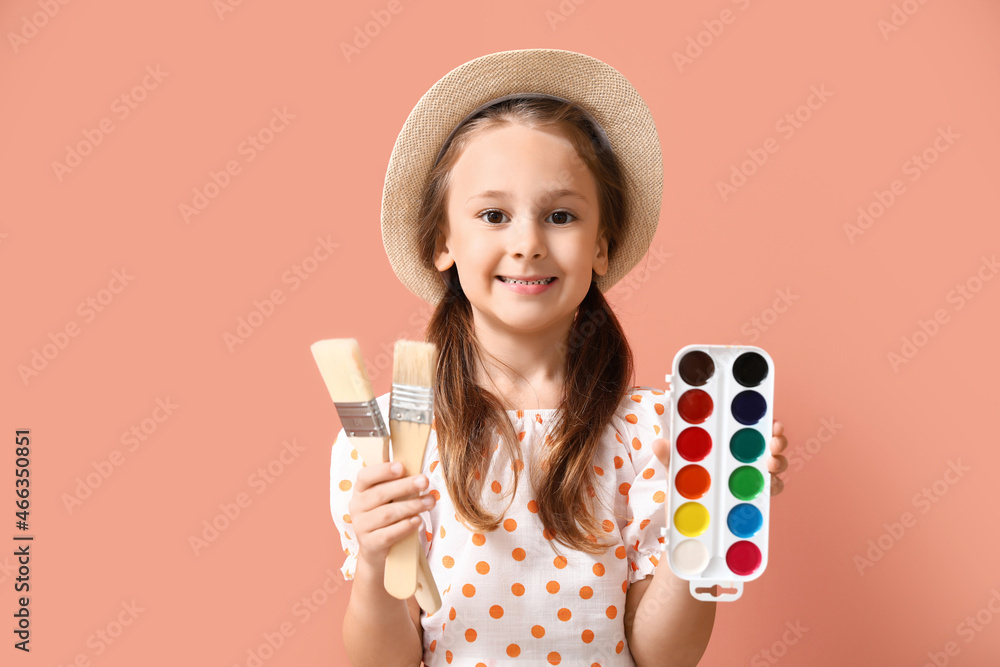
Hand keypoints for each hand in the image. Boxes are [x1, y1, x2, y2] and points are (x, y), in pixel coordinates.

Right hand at [347, 461, 435, 569]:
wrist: (375, 547)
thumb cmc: (385, 513)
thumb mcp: (387, 496)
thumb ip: (396, 484)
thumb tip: (418, 474)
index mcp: (360, 490)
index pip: (365, 476)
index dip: (382, 471)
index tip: (401, 467)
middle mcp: (357, 506)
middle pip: (380, 494)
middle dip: (405, 486)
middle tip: (424, 481)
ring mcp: (361, 526)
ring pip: (387, 514)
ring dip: (411, 506)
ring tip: (429, 501)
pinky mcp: (369, 543)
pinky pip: (388, 534)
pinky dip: (404, 527)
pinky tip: (417, 521)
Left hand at [650, 419, 788, 496]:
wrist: (681, 517)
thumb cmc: (683, 483)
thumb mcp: (675, 466)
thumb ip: (671, 455)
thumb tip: (658, 444)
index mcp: (730, 447)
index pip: (754, 432)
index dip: (767, 425)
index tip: (773, 422)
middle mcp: (745, 463)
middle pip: (771, 449)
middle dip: (777, 443)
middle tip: (774, 443)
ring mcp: (751, 484)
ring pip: (774, 471)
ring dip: (777, 465)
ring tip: (771, 464)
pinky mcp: (751, 504)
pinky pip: (766, 497)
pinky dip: (770, 490)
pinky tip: (766, 487)